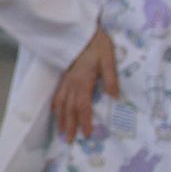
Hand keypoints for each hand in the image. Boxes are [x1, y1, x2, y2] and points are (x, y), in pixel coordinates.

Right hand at [52, 26, 118, 140]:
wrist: (80, 31)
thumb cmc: (96, 44)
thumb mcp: (108, 58)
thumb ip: (111, 78)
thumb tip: (114, 97)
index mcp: (83, 81)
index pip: (83, 106)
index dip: (84, 121)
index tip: (86, 135)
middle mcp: (72, 83)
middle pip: (69, 108)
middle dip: (69, 125)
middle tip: (69, 140)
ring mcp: (66, 79)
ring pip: (61, 102)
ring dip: (61, 118)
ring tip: (61, 130)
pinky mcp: (64, 75)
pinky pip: (57, 93)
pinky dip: (55, 105)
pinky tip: (56, 110)